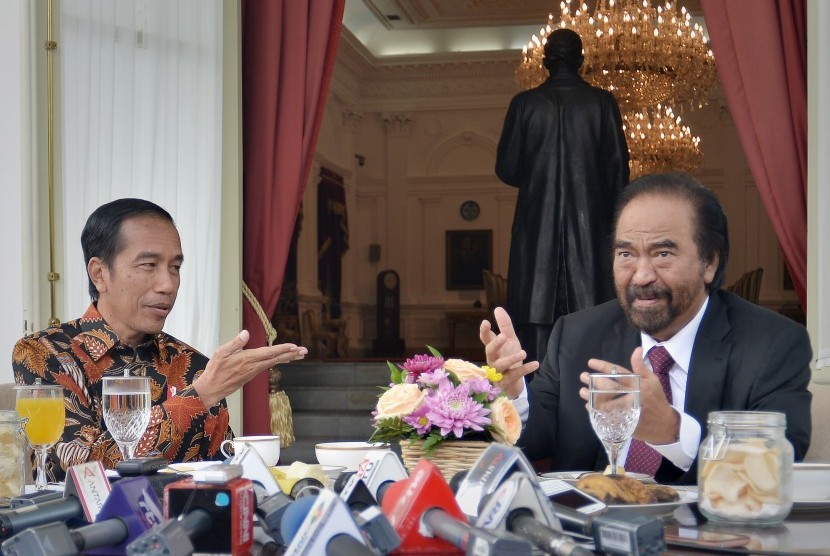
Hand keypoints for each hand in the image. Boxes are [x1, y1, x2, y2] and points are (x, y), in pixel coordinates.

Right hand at [193, 330, 307, 408]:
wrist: (211, 389)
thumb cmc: (214, 370)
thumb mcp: (220, 353)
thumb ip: (235, 343)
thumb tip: (246, 333)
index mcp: (247, 359)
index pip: (269, 353)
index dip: (282, 349)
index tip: (294, 347)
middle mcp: (254, 366)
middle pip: (276, 358)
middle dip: (291, 354)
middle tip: (305, 351)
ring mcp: (254, 371)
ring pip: (274, 362)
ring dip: (287, 357)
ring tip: (299, 354)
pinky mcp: (252, 374)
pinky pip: (269, 366)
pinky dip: (279, 361)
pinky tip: (285, 360)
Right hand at [478, 307, 538, 398]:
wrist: (512, 382)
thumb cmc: (508, 357)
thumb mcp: (510, 341)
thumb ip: (505, 326)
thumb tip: (498, 309)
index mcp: (493, 349)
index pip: (485, 339)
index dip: (484, 331)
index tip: (486, 322)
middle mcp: (493, 360)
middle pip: (490, 352)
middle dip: (496, 344)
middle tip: (503, 336)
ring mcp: (499, 372)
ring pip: (502, 365)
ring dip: (511, 359)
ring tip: (523, 353)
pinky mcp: (507, 381)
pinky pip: (515, 374)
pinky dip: (525, 369)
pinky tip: (536, 364)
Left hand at [579, 347, 678, 444]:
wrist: (663, 424)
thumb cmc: (656, 399)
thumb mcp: (653, 380)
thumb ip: (641, 366)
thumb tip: (637, 349)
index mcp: (638, 384)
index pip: (618, 372)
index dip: (603, 366)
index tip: (590, 362)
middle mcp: (632, 396)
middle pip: (609, 387)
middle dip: (594, 381)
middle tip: (583, 376)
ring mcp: (627, 410)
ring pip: (605, 402)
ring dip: (591, 396)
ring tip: (582, 391)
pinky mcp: (624, 422)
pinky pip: (606, 416)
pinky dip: (595, 410)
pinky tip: (589, 405)